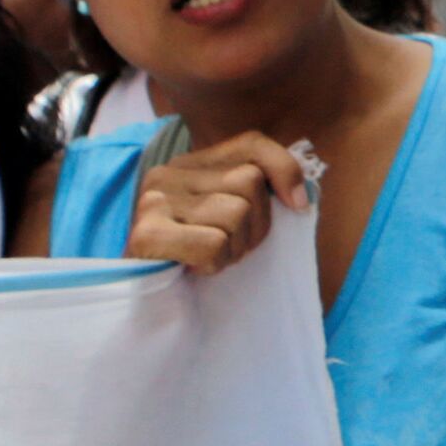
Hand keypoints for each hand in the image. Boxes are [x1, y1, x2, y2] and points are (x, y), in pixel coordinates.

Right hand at [125, 131, 310, 273]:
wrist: (145, 302)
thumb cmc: (198, 255)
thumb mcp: (234, 215)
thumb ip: (263, 190)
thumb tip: (300, 200)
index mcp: (190, 163)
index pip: (253, 143)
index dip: (284, 172)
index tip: (297, 205)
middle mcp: (167, 173)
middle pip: (250, 182)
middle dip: (254, 225)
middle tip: (229, 245)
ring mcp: (153, 201)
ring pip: (236, 214)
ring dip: (233, 248)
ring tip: (209, 256)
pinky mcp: (146, 235)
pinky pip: (214, 245)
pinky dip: (214, 263)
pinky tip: (193, 267)